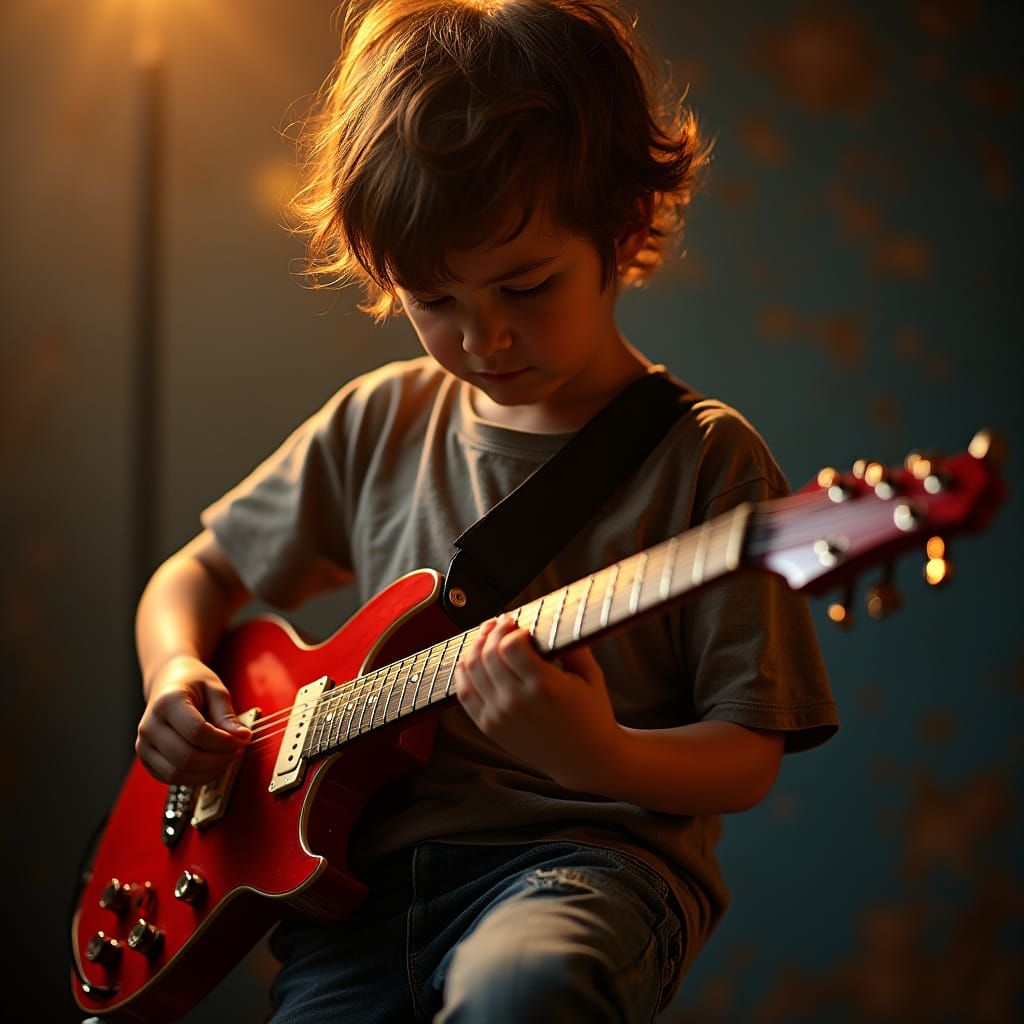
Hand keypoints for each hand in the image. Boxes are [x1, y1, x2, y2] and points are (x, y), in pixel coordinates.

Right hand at [136, 654, 250, 784]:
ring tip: (225, 758)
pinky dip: (195, 778)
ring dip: (208, 772)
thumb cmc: (192, 684)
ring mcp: (144, 745)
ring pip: (177, 773)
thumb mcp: (215, 690)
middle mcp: (149, 726)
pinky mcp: (146, 760)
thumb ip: (227, 715)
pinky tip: (211, 765)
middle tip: (237, 750)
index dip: (223, 741)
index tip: (241, 739)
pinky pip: (171, 779)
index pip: (196, 732)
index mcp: (167, 703)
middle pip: (186, 757)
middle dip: (218, 759)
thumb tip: (242, 737)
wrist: (168, 683)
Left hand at [453, 615, 620, 790]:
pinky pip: (464, 692)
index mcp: (545, 687)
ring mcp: (499, 716)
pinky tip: (474, 659)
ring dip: (476, 646)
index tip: (518, 624)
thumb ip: (573, 644)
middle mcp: (517, 702)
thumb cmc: (592, 714)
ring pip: (471, 670)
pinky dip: (464, 671)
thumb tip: (557, 614)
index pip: (510, 646)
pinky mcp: (489, 727)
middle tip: (501, 623)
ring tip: (487, 637)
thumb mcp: (591, 675)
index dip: (510, 629)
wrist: (584, 759)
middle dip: (492, 632)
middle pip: (488, 654)